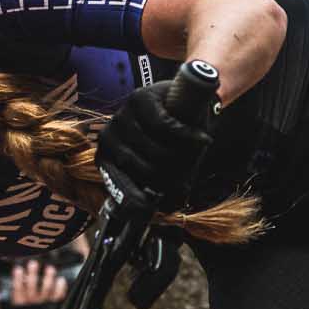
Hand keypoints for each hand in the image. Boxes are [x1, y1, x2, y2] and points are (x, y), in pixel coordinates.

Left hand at [97, 66, 218, 207]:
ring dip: (181, 156)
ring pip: (155, 150)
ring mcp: (122, 117)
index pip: (117, 185)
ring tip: (193, 151)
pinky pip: (164, 127)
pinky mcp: (139, 98)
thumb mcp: (171, 173)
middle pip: (143, 170)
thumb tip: (166, 209)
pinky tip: (199, 139)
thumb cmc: (175, 142)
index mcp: (109, 159)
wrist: (189, 105)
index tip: (149, 208)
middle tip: (187, 172)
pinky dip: (186, 136)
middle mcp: (109, 138)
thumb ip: (167, 193)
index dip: (134, 199)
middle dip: (170, 176)